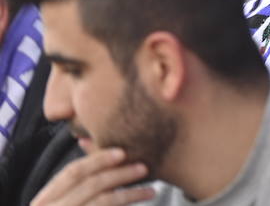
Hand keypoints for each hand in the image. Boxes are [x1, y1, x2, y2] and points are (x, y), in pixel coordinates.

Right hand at [31, 147, 153, 205]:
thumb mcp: (57, 202)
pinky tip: (140, 202)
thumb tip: (88, 143)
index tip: (121, 152)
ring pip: (103, 201)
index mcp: (44, 201)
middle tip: (144, 167)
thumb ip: (72, 182)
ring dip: (130, 193)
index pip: (72, 173)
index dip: (97, 159)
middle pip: (91, 185)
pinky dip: (124, 205)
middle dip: (120, 173)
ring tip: (150, 190)